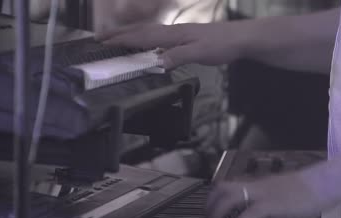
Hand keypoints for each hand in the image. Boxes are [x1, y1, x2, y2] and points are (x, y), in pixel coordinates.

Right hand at [96, 21, 248, 68]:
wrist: (240, 37)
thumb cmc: (222, 44)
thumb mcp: (201, 53)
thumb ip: (178, 57)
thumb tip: (157, 63)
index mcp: (173, 35)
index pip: (141, 37)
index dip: (121, 40)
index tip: (103, 42)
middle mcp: (173, 32)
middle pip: (140, 31)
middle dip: (119, 34)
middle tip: (99, 38)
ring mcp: (178, 33)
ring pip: (148, 32)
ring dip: (130, 35)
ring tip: (116, 38)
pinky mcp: (185, 37)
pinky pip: (158, 36)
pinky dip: (145, 39)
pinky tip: (147, 45)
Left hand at [206, 172, 329, 217]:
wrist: (322, 184)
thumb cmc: (306, 193)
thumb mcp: (283, 205)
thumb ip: (268, 217)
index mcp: (258, 185)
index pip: (230, 186)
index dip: (217, 197)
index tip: (212, 210)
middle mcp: (255, 186)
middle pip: (223, 188)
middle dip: (211, 203)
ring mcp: (262, 193)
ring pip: (230, 197)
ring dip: (218, 212)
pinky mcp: (270, 203)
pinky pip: (248, 213)